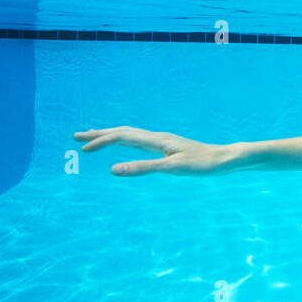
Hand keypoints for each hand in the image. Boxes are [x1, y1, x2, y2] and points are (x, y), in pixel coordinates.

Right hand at [73, 126, 234, 175]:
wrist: (225, 159)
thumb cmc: (202, 164)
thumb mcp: (171, 169)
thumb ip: (143, 168)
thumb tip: (113, 169)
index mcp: (156, 140)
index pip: (122, 137)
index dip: (101, 141)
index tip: (83, 149)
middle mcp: (157, 137)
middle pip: (122, 132)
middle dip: (99, 134)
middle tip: (76, 136)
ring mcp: (162, 141)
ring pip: (130, 134)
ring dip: (110, 135)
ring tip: (94, 138)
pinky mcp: (168, 147)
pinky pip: (139, 140)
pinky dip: (125, 140)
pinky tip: (125, 145)